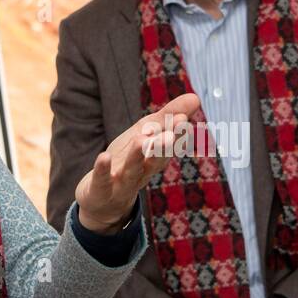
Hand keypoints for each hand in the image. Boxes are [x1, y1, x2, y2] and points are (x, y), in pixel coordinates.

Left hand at [74, 92, 200, 232]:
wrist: (103, 201)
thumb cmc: (128, 162)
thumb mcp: (146, 135)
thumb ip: (168, 117)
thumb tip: (196, 97)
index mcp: (155, 158)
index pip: (169, 146)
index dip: (176, 135)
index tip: (182, 119)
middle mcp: (142, 171)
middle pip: (155, 160)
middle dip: (163, 147)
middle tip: (172, 134)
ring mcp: (122, 183)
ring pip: (132, 170)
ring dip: (137, 156)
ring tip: (142, 140)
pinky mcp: (101, 190)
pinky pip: (102, 181)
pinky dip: (103, 170)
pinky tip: (103, 156)